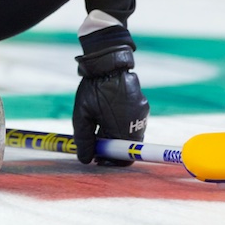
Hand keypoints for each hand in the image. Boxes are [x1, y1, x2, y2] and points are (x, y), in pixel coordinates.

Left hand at [72, 45, 149, 165]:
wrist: (109, 63)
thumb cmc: (94, 89)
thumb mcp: (82, 116)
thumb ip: (84, 139)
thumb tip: (85, 159)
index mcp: (124, 130)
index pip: (125, 158)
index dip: (110, 161)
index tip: (97, 159)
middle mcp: (138, 124)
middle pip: (126, 146)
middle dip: (111, 147)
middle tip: (94, 143)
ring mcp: (142, 113)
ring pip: (129, 133)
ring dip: (115, 134)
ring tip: (98, 125)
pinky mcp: (142, 104)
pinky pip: (132, 121)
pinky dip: (120, 123)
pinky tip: (107, 113)